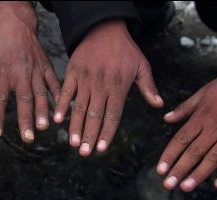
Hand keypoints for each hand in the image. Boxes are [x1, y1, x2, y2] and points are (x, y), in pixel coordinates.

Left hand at [0, 1, 59, 142]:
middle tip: (27, 138)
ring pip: (41, 94)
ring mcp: (36, 70)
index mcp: (3, 73)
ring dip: (43, 112)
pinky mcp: (47, 67)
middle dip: (26, 120)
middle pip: (23, 100)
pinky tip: (62, 111)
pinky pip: (54, 83)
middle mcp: (21, 73)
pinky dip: (59, 96)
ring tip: (44, 127)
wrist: (17, 23)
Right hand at [54, 20, 162, 156]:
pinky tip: (57, 120)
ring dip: (75, 126)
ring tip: (73, 143)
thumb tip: (159, 106)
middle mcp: (101, 84)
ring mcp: (86, 78)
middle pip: (95, 115)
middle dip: (89, 136)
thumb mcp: (141, 65)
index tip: (100, 149)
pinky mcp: (72, 72)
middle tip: (84, 153)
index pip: (113, 115)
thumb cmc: (125, 49)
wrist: (104, 27)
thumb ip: (149, 87)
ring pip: (79, 107)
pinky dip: (60, 105)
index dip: (106, 133)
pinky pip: (66, 91)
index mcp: (119, 86)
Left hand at [158, 58, 216, 190]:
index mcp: (203, 116)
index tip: (160, 170)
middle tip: (168, 185)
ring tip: (186, 187)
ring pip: (213, 158)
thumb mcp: (205, 91)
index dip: (169, 155)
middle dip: (179, 170)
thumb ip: (185, 108)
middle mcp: (216, 127)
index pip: (181, 139)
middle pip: (194, 152)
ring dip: (199, 174)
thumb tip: (166, 118)